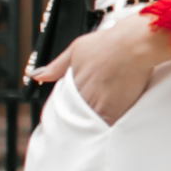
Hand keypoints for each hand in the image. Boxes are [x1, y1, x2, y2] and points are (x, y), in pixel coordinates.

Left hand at [32, 16, 170, 126]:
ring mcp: (98, 106)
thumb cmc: (109, 43)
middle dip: (82, 115)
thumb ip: (56, 66)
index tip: (74, 108)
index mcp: (72, 84)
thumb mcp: (76, 48)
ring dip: (93, 123)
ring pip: (91, 122)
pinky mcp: (115, 112)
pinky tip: (110, 125)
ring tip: (99, 123)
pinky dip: (107, 127)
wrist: (134, 45)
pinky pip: (107, 126)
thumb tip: (36, 75)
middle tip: (89, 115)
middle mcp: (83, 97)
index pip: (65, 103)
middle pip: (77, 114)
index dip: (71, 106)